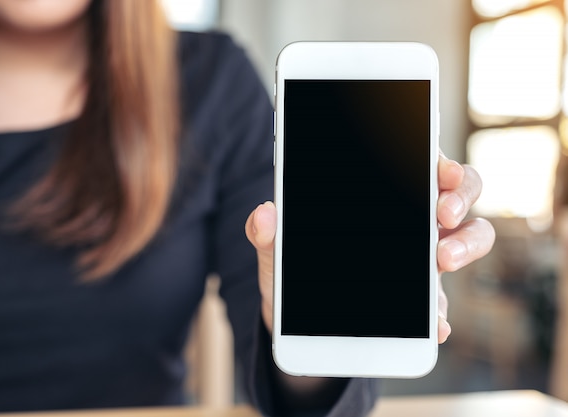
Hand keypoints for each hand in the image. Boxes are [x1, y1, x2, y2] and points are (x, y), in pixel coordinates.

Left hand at [245, 151, 495, 338]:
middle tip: (442, 214)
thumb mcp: (276, 250)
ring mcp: (422, 257)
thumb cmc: (293, 269)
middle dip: (460, 196)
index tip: (440, 169)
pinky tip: (435, 322)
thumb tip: (263, 214)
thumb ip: (267, 233)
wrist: (298, 318)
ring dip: (465, 245)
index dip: (439, 161)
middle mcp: (411, 219)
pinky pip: (444, 300)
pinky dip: (442, 310)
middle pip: (458, 191)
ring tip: (442, 260)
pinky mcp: (423, 298)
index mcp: (382, 194)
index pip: (419, 163)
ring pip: (469, 237)